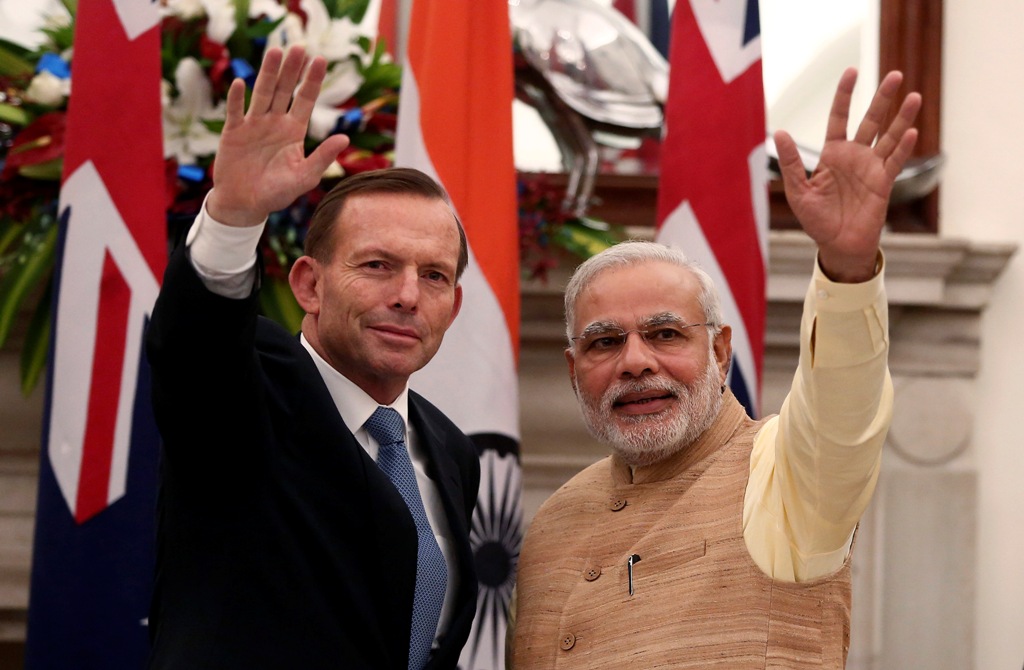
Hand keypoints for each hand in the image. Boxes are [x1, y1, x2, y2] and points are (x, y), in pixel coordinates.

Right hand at [207, 46, 350, 225]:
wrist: (245, 205)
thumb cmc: (277, 193)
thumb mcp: (304, 177)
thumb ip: (323, 157)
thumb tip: (345, 138)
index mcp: (294, 131)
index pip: (306, 99)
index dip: (312, 80)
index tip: (320, 59)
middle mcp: (275, 122)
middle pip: (284, 90)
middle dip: (291, 69)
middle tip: (299, 46)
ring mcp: (253, 125)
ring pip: (262, 93)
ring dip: (268, 73)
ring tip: (275, 51)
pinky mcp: (233, 132)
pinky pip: (235, 112)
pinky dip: (236, 98)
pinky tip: (239, 83)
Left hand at [774, 68, 921, 281]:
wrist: (837, 246)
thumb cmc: (816, 220)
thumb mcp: (797, 191)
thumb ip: (790, 163)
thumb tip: (779, 132)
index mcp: (832, 154)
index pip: (840, 117)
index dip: (845, 95)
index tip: (851, 71)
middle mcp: (854, 156)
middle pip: (871, 120)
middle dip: (882, 98)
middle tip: (895, 74)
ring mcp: (871, 168)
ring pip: (889, 136)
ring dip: (902, 117)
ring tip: (914, 96)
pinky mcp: (883, 183)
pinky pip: (895, 161)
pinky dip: (903, 147)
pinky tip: (910, 131)